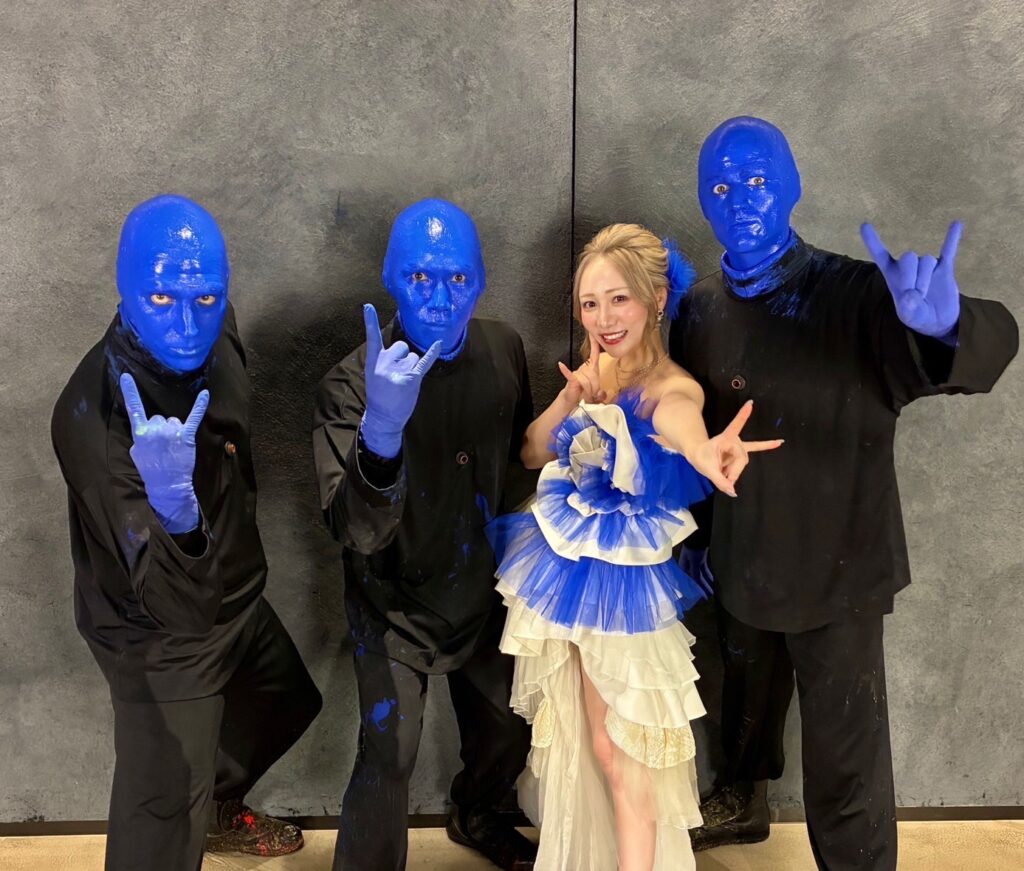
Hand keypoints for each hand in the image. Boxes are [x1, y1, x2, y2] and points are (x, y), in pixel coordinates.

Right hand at [120, 372, 208, 533]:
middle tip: (162, 445)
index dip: (130, 391)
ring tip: (172, 446)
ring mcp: (173, 431)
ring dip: (173, 430)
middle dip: (160, 428)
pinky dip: (200, 405)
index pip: (134, 408)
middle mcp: (156, 428)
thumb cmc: (150, 469)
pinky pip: (194, 416)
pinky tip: (205, 394)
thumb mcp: (137, 452)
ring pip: (173, 421)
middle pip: (159, 417)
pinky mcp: (187, 435)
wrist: (168, 484)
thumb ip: (141, 437)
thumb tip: (147, 429)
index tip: (126, 376)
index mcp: (141, 432)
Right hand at [361, 303, 440, 457]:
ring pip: (414, 356)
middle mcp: (385, 364)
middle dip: (404, 357)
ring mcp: (399, 371)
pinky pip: (425, 361)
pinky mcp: (412, 379)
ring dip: (413, 367)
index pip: (372, 338)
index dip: (370, 322)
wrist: (383, 418)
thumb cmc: (380, 395)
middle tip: (398, 374)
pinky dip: (433, 352)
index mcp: (373, 362)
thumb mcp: (374, 375)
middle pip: (402, 346)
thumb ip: (384, 360)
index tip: (368, 306)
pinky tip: (438, 343)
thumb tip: (401, 349)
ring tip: (404, 382)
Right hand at [557, 340, 607, 404]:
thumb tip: (601, 394)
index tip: (593, 334)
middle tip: (593, 394)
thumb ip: (601, 394)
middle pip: (594, 375)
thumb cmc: (583, 394)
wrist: (572, 400)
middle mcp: (584, 369)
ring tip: (586, 395)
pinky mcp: (571, 378)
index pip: (594, 354)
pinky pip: (569, 373)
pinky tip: (561, 365)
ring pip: (587, 380)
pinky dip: (565, 370)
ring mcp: (577, 373)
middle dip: (595, 388)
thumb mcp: (596, 394)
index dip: (594, 344)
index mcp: (591, 369)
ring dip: (588, 391)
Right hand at [679, 546, 714, 596]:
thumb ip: (695, 575)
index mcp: (683, 569)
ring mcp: (694, 563)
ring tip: (712, 590)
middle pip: (695, 580)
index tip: (701, 598)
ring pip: (700, 576)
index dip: (695, 590)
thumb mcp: (693, 564)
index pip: (689, 582)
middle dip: (702, 588)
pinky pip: (704, 570)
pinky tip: (712, 580)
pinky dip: (708, 575)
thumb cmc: (693, 551)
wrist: (697, 536)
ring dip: (706, 583)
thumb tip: (697, 586)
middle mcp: (687, 567)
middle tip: (708, 596)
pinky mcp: (700, 559)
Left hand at [687, 400, 782, 496]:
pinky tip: (780, 442)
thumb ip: (720, 481)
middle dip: (733, 472)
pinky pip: (756, 447)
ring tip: (723, 471)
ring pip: (743, 463)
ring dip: (734, 471)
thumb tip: (733, 491)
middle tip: (723, 478)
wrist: (698, 455)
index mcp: (726, 438)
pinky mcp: (741, 450)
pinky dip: (767, 445)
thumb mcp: (707, 470)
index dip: (742, 415)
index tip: (750, 404)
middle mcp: (734, 439)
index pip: (735, 425)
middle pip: (742, 459)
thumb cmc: (701, 458)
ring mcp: (738, 445)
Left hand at [860, 221, 961, 337]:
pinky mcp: (944, 268)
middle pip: (909, 257)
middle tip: (914, 295)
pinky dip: (952, 238)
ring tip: (926, 295)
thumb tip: (910, 296)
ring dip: (926, 278)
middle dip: (911, 276)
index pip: (880, 254)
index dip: (872, 241)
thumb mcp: (909, 317)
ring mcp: (927, 267)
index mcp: (893, 276)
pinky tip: (956, 224)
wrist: (939, 321)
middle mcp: (908, 267)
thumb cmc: (918, 317)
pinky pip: (949, 250)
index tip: (864, 225)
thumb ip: (907, 308)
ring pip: (927, 260)